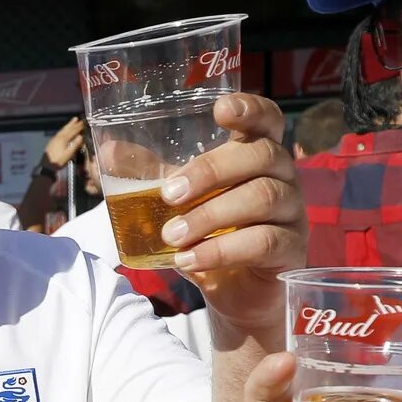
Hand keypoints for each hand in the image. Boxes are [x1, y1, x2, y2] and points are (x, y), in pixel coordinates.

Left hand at [42, 115, 86, 168]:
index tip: (83, 122)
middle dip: (73, 124)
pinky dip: (64, 129)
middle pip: (67, 128)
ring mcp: (54, 138)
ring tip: (72, 121)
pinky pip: (60, 132)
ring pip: (63, 129)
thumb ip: (75, 144)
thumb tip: (80, 136)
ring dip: (68, 125)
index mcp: (63, 139)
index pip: (72, 131)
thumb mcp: (69, 154)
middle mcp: (58, 137)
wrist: (46, 165)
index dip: (78, 127)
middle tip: (77, 118)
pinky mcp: (52, 141)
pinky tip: (64, 130)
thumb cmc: (59, 160)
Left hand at [160, 93, 305, 339]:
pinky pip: (263, 241)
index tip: (220, 109)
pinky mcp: (292, 249)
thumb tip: (108, 152)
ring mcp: (293, 212)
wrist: (235, 292)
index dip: (251, 109)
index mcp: (257, 155)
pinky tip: (188, 259)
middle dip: (210, 171)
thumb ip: (151, 175)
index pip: (267, 119)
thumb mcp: (180, 201)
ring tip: (170, 235)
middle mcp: (282, 176)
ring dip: (209, 215)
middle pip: (261, 155)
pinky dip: (221, 251)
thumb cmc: (210, 233)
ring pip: (262, 197)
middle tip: (168, 194)